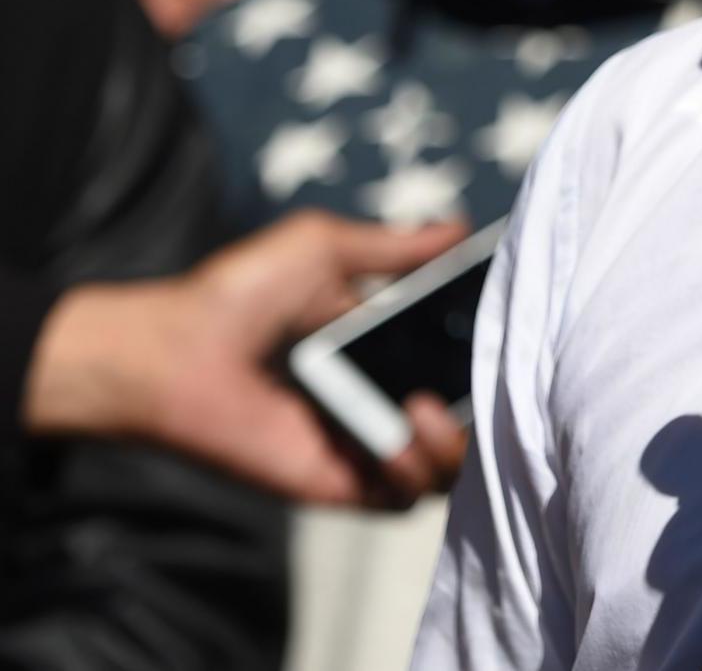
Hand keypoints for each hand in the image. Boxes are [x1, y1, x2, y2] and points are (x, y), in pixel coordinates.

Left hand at [23, 212, 470, 505]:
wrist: (172, 351)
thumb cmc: (236, 292)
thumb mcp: (324, 246)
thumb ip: (395, 244)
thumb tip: (461, 226)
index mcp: (381, 348)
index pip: (457, 361)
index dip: (488, 354)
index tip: (506, 331)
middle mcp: (379, 400)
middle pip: (465, 420)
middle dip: (487, 406)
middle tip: (482, 379)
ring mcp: (363, 446)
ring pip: (445, 470)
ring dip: (454, 446)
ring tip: (428, 408)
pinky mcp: (340, 485)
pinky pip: (403, 499)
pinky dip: (416, 471)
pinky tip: (402, 433)